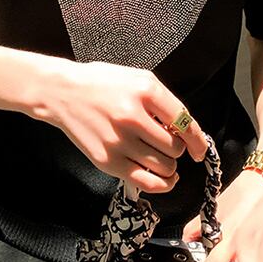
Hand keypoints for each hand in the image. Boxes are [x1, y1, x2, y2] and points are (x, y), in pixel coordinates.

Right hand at [37, 59, 209, 192]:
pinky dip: (161, 183)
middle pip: (175, 148)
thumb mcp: (139, 78)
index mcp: (145, 91)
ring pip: (164, 166)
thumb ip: (164, 102)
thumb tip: (186, 131)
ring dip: (169, 165)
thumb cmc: (103, 83)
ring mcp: (118, 141)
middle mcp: (133, 116)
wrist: (63, 93)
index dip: (198, 141)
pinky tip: (163, 177)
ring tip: (161, 156)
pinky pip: (145, 181)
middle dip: (178, 149)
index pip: (185, 123)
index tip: (199, 150)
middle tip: (167, 143)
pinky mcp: (107, 160)